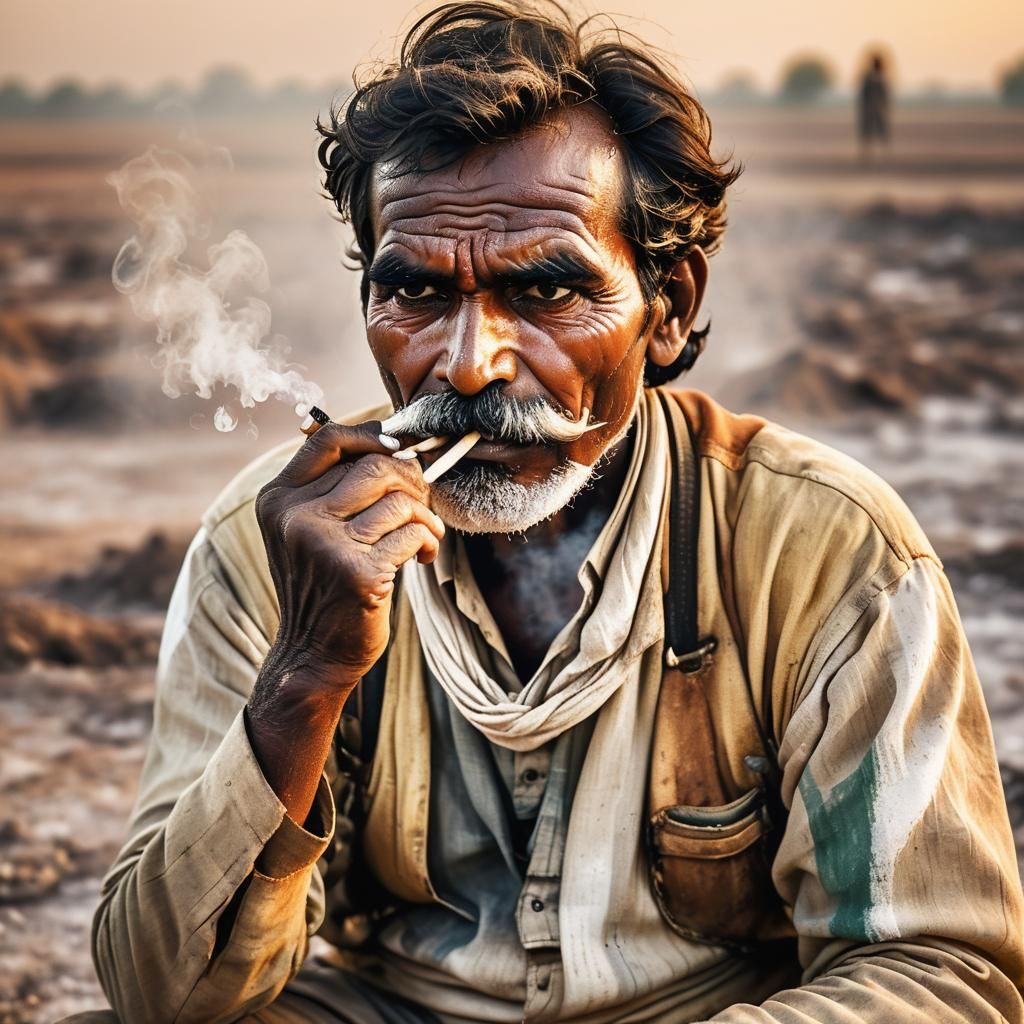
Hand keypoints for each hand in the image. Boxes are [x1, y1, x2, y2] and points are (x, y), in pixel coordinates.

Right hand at [253, 420, 444, 689]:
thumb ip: (332, 488)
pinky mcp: (358, 573)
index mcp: (279, 500)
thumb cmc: (322, 586)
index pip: (327, 439)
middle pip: (374, 466)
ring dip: (425, 515)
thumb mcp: (306, 531)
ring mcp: (326, 545)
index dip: (371, 436)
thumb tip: (392, 443)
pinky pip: (413, 533)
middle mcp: (296, 518)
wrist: (313, 654)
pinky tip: (422, 557)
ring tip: (425, 534)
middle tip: (421, 499)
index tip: (397, 448)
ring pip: (399, 500)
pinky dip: (429, 540)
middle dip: (411, 478)